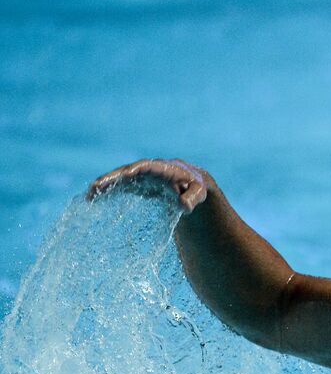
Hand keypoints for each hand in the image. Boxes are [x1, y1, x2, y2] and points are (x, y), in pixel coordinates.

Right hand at [87, 158, 210, 212]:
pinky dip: (108, 192)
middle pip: (126, 171)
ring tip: (89, 196)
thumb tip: (184, 206)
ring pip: (119, 179)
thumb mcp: (198, 193)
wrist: (191, 185)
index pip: (146, 166)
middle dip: (112, 178)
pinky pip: (119, 187)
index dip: (136, 169)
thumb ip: (192, 198)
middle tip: (96, 186)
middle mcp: (147, 170)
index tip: (126, 174)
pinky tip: (93, 200)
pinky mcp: (135, 185)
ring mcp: (139, 177)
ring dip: (105, 186)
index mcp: (162, 168)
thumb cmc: (195, 187)